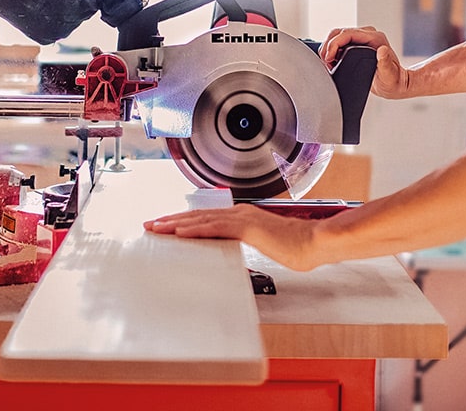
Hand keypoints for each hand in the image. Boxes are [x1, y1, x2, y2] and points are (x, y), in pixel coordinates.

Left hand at [143, 204, 320, 270]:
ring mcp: (243, 218)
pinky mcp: (246, 228)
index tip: (166, 226)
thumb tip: (237, 253)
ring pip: (201, 218)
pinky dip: (195, 229)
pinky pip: (215, 227)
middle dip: (172, 220)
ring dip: (176, 223)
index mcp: (244, 217)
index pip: (207, 217)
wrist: (313, 242)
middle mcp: (240, 213)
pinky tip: (180, 232)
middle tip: (151, 224)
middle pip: (198, 214)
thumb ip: (250, 245)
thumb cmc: (297, 247)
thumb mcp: (267, 246)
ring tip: (157, 228)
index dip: (184, 221)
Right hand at [320, 26, 410, 98]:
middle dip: (328, 46)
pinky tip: (331, 61)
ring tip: (328, 63)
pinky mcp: (356, 44)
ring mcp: (361, 39)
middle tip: (326, 62)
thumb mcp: (389, 75)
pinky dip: (332, 50)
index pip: (347, 33)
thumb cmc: (393, 81)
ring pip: (337, 36)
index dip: (334, 44)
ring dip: (328, 47)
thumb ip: (385, 63)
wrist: (395, 84)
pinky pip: (339, 41)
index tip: (329, 58)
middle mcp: (367, 35)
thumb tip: (382, 50)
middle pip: (339, 32)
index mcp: (374, 38)